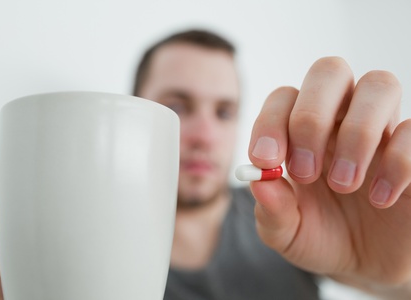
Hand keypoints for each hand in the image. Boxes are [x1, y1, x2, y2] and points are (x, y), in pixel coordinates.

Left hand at [248, 57, 410, 289]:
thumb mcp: (285, 232)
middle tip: (305, 171)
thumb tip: (259, 181)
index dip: (271, 122)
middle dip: (311, 117)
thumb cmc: (319, 236)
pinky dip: (397, 163)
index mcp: (300, 132)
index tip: (266, 160)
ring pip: (378, 84)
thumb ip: (271, 209)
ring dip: (356, 134)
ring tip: (343, 186)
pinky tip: (380, 199)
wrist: (363, 263)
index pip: (284, 98)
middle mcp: (340, 119)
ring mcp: (380, 130)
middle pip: (329, 71)